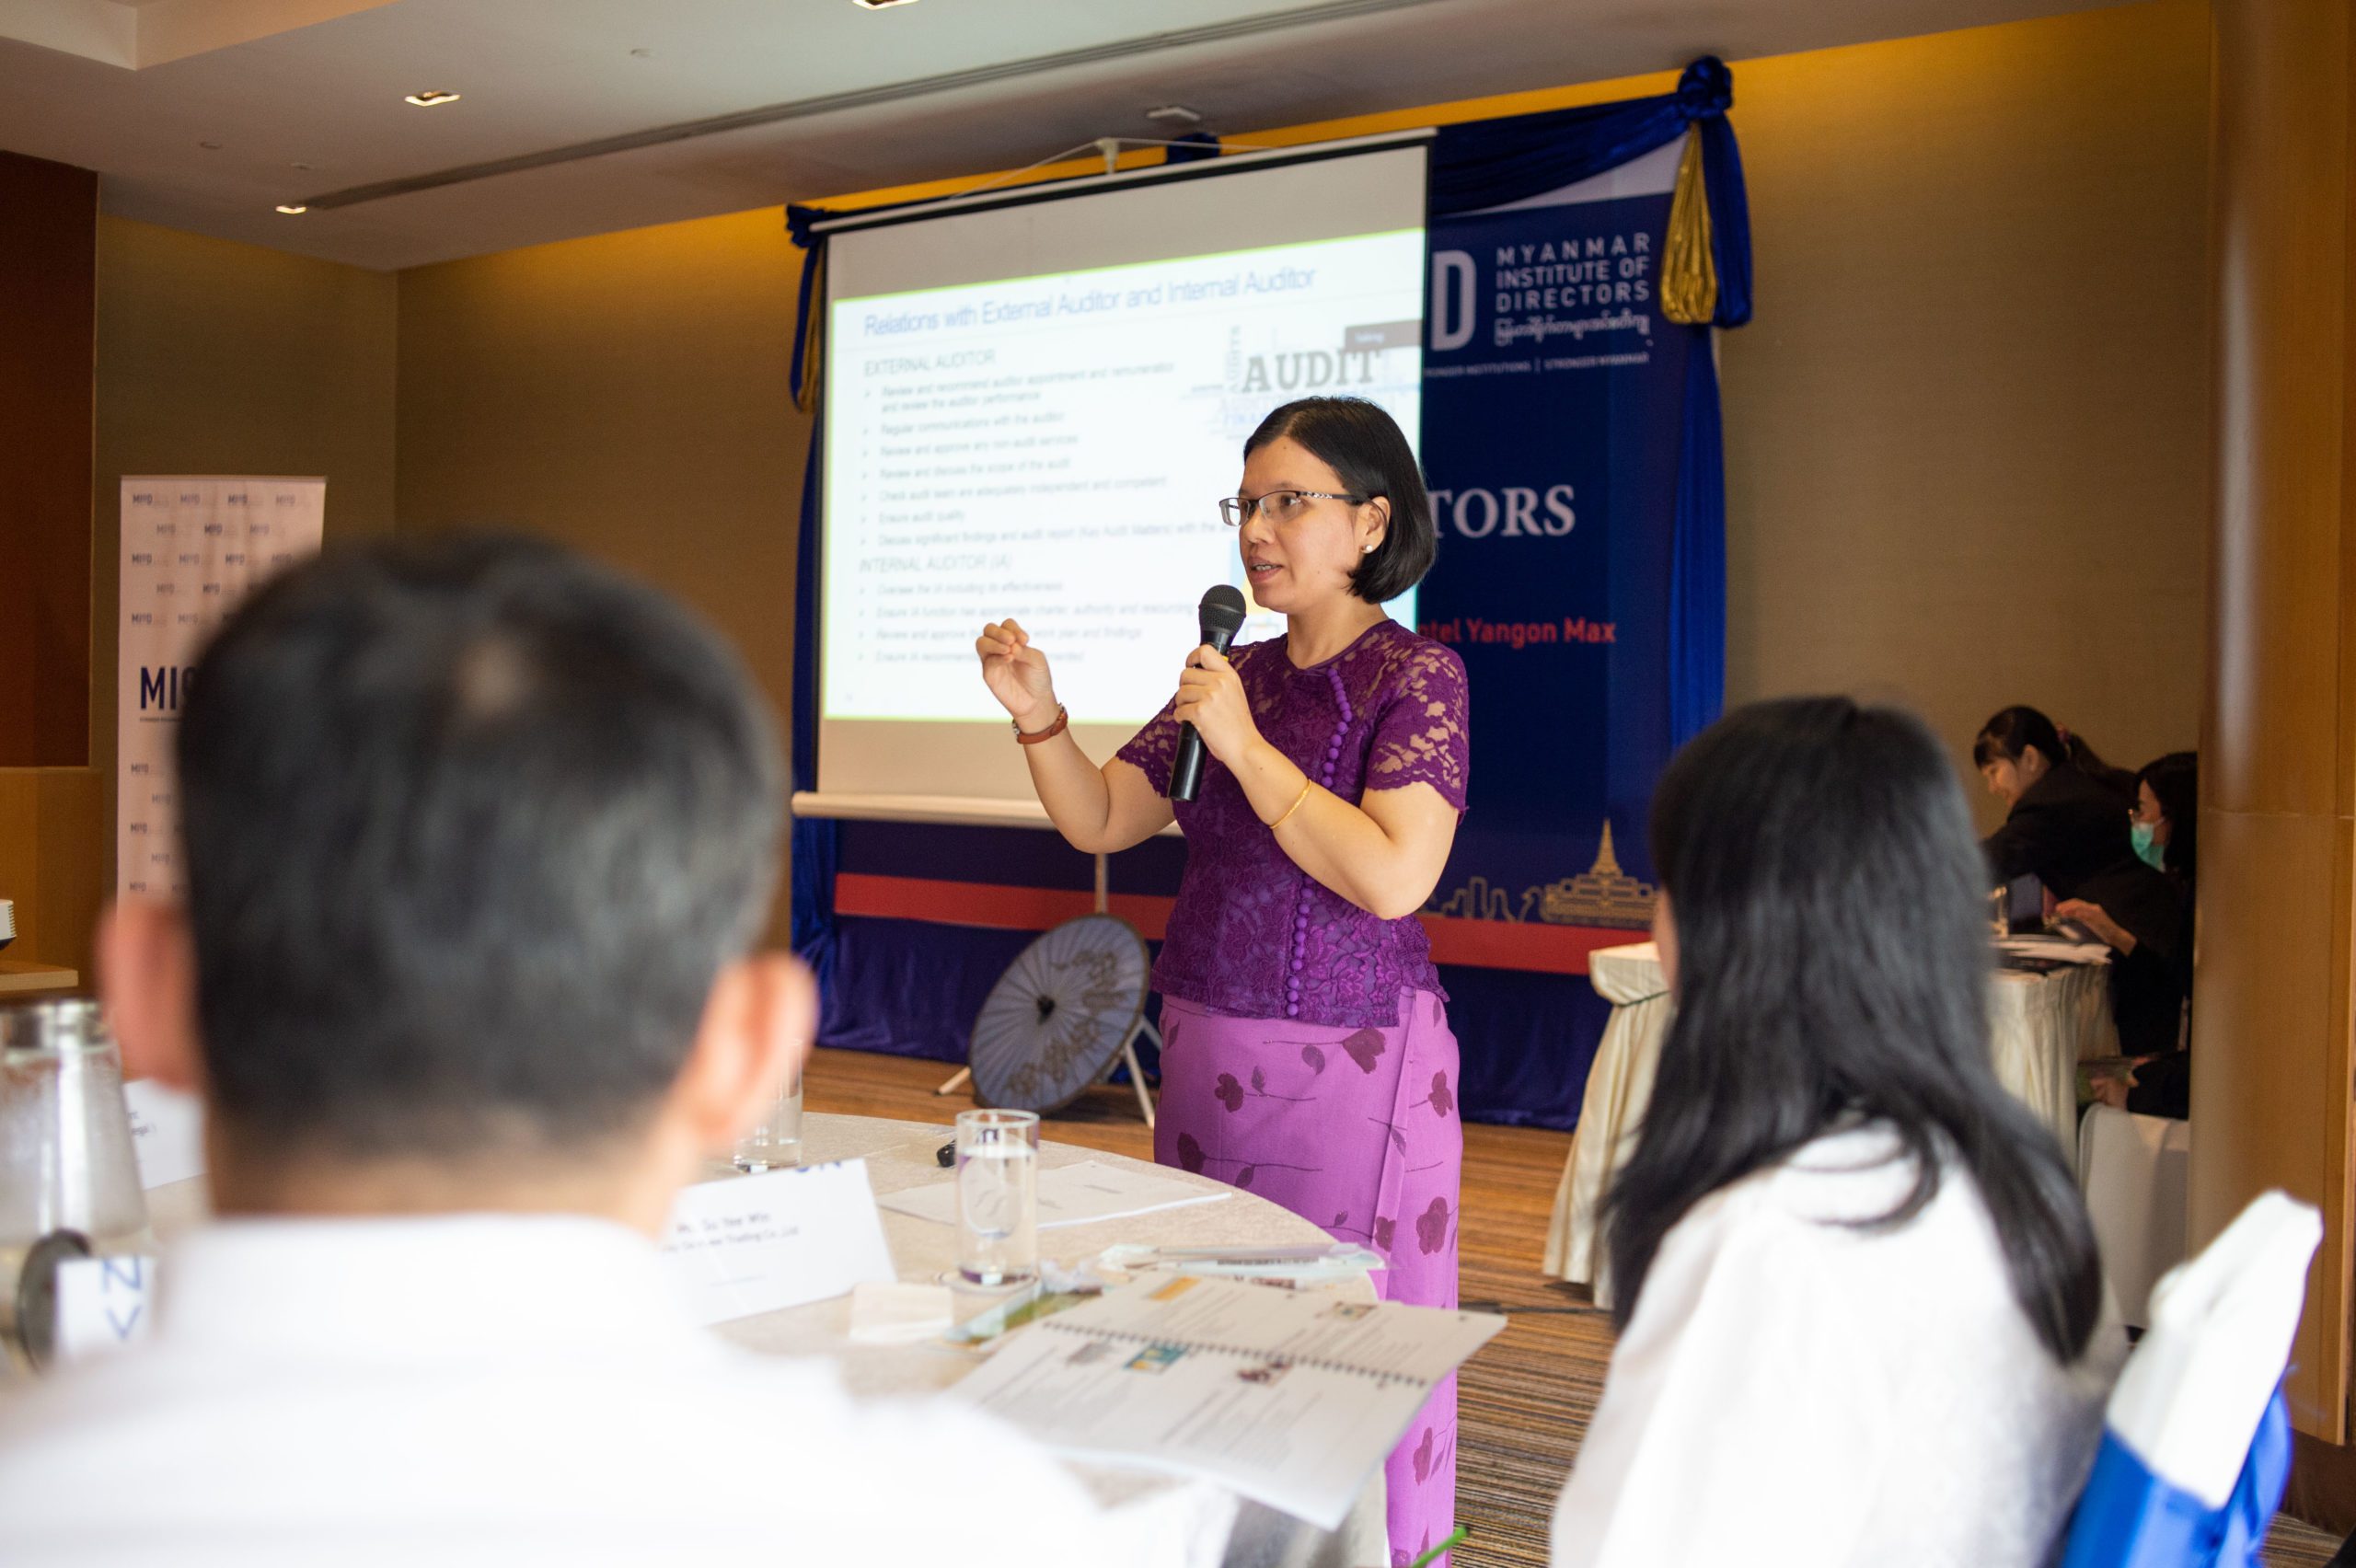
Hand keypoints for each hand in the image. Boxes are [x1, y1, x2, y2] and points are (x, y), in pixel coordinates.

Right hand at [975, 619, 1056, 726]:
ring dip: (994, 642)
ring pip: (981, 642)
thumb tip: (1010, 645)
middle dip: (999, 632)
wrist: (1036, 701)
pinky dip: (998, 657)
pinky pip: (988, 660)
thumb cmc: (1038, 678)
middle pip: (989, 629)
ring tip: (1008, 649)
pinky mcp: (989, 674)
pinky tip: (1009, 659)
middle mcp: (1000, 648)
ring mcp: (992, 660)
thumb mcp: (1037, 660)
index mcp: (1013, 641)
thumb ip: (1024, 650)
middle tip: (1012, 640)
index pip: (1006, 625)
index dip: (1014, 628)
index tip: (1025, 640)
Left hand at [1172, 645, 1260, 764]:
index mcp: (1229, 675)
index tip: (1190, 666)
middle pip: (1185, 674)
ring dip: (1182, 704)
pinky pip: (1178, 711)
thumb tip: (1195, 671)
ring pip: (1180, 693)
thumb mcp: (1235, 692)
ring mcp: (1210, 696)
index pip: (1204, 651)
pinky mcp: (1200, 712)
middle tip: (1192, 699)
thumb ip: (1219, 679)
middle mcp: (1220, 682)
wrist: (1245, 746)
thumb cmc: (1238, 724)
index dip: (1191, 657)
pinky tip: (1191, 722)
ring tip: (1194, 713)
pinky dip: (1180, 718)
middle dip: (1185, 688)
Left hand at [2053, 898, 2129, 951]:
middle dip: (2066, 905)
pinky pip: (2086, 914)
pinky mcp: (2097, 919)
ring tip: (2061, 912)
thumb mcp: (2089, 921)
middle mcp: (2094, 908)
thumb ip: (2080, 916)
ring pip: (2080, 907)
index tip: (2059, 907)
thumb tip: (2067, 914)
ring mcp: (2096, 913)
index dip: (2067, 903)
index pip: (2077, 902)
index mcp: (2092, 908)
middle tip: (2057, 909)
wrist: (2115, 935)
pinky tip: (2071, 915)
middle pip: (2077, 903)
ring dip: (2069, 908)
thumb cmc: (2102, 929)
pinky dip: (2077, 914)